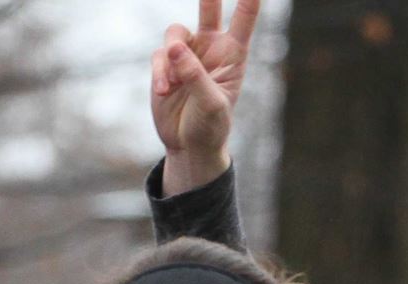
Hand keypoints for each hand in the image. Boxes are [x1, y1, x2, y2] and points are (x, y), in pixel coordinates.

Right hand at [152, 0, 260, 192]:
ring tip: (171, 84)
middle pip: (209, 10)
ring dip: (171, 56)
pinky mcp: (166, 64)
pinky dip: (160, 73)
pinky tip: (164, 91)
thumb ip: (195, 75)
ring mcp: (187, 54)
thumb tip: (174, 48)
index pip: (243, 20)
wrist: (189, 145)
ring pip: (175, 33)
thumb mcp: (210, 103)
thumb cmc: (211, 125)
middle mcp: (211, 48)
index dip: (248, 0)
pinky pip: (159, 57)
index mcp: (232, 54)